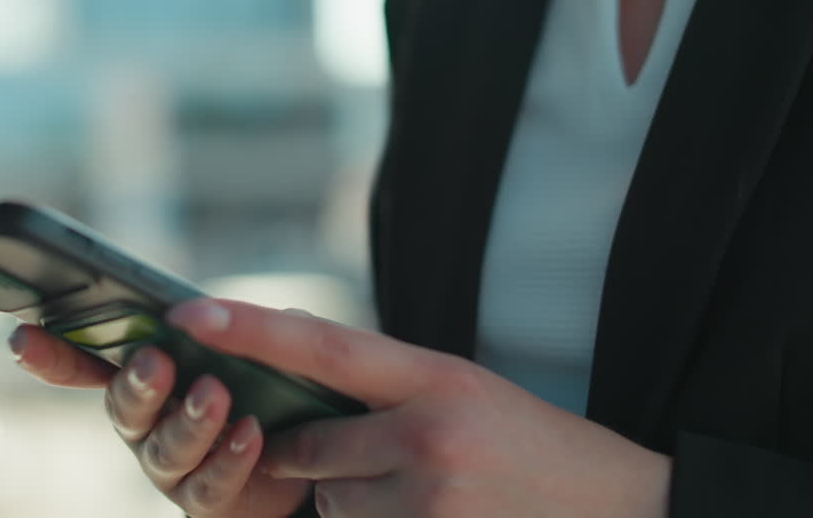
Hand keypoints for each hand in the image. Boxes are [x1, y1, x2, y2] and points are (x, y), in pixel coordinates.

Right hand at [9, 323, 312, 516]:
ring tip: (216, 395)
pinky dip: (228, 457)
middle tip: (157, 361)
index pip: (88, 361)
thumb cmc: (270, 384)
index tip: (22, 337)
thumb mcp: (257, 344)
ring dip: (188, 420)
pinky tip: (249, 433)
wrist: (311, 455)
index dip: (52, 353)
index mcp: (146, 373)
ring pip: (164, 448)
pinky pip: (207, 484)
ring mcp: (170, 464)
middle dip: (136, 384)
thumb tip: (218, 311)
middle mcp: (147, 421)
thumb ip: (239, 324)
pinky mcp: (204, 499)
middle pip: (123, 405)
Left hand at [165, 299, 673, 517]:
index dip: (247, 329)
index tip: (187, 314)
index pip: (322, 345)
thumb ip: (385, 379)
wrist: (625, 506)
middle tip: (362, 460)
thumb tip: (296, 351)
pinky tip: (429, 516)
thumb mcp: (465, 389)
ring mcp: (432, 497)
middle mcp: (429, 432)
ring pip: (329, 504)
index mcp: (437, 375)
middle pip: (308, 447)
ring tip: (415, 497)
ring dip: (346, 505)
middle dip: (310, 459)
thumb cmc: (534, 445)